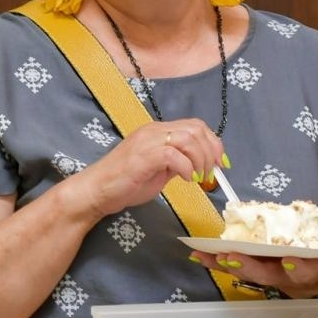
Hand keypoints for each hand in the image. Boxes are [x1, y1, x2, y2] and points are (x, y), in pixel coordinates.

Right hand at [64, 119, 223, 221]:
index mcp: (157, 131)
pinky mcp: (143, 156)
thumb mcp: (158, 171)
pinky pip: (174, 155)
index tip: (220, 164)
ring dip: (201, 160)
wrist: (97, 191)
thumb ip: (177, 162)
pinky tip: (186, 180)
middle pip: (196, 129)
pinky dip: (187, 168)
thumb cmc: (125, 183)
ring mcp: (147, 141)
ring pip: (188, 138)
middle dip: (211, 151)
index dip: (213, 143)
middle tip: (212, 174)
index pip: (195, 126)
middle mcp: (153, 131)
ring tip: (198, 179)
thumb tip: (199, 165)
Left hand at [195, 238, 317, 298]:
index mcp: (308, 272)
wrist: (317, 273)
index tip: (288, 259)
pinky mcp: (252, 266)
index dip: (296, 267)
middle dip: (248, 266)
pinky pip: (231, 265)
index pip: (302, 272)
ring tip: (205, 256)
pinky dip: (214, 260)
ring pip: (244, 271)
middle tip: (232, 257)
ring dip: (224, 264)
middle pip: (265, 274)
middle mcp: (284, 277)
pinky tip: (197, 254)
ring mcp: (266, 273)